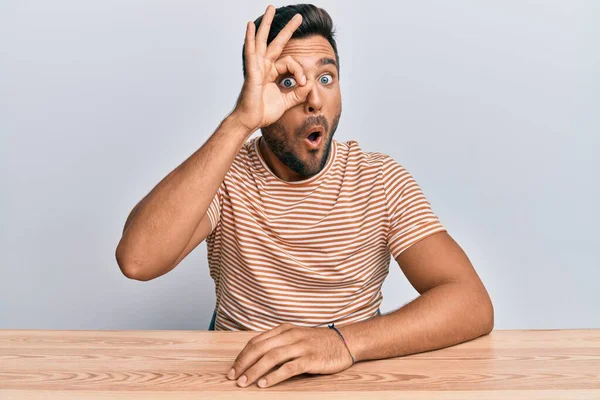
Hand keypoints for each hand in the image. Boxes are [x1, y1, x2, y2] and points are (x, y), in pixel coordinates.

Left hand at [226, 323, 353, 387]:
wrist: (345, 342)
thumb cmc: (318, 342)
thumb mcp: (296, 336)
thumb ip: (278, 343)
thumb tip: (255, 357)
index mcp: (284, 329)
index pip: (256, 341)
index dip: (242, 356)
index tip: (232, 369)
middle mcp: (290, 335)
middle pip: (260, 348)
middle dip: (244, 363)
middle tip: (233, 377)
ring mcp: (301, 346)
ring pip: (272, 357)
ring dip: (255, 371)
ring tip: (244, 382)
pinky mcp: (311, 358)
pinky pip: (289, 367)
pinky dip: (274, 376)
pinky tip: (264, 384)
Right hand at [232, 5, 314, 132]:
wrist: (249, 121)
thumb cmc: (263, 113)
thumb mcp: (286, 102)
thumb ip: (298, 93)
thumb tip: (310, 84)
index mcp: (271, 73)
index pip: (290, 62)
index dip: (299, 71)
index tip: (303, 83)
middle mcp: (263, 67)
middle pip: (275, 42)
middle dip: (287, 29)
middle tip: (298, 16)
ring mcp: (256, 68)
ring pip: (262, 41)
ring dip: (267, 24)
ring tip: (271, 8)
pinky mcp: (251, 73)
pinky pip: (250, 53)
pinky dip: (250, 38)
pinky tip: (250, 26)